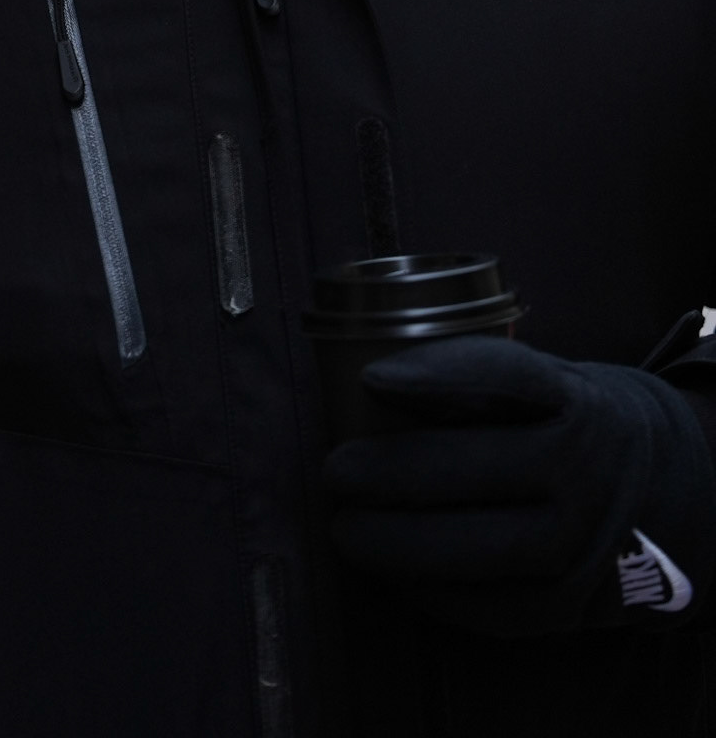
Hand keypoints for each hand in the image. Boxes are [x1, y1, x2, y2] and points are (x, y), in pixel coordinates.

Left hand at [324, 336, 715, 636]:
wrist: (646, 486)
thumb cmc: (556, 420)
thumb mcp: (538, 380)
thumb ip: (472, 380)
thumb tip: (365, 388)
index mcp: (574, 398)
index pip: (505, 378)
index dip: (434, 376)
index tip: (370, 378)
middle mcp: (585, 469)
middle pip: (478, 470)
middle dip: (394, 473)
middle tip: (335, 472)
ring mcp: (582, 542)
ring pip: (481, 549)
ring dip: (400, 543)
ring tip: (346, 530)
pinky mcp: (568, 604)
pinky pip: (491, 607)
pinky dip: (432, 592)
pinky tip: (390, 572)